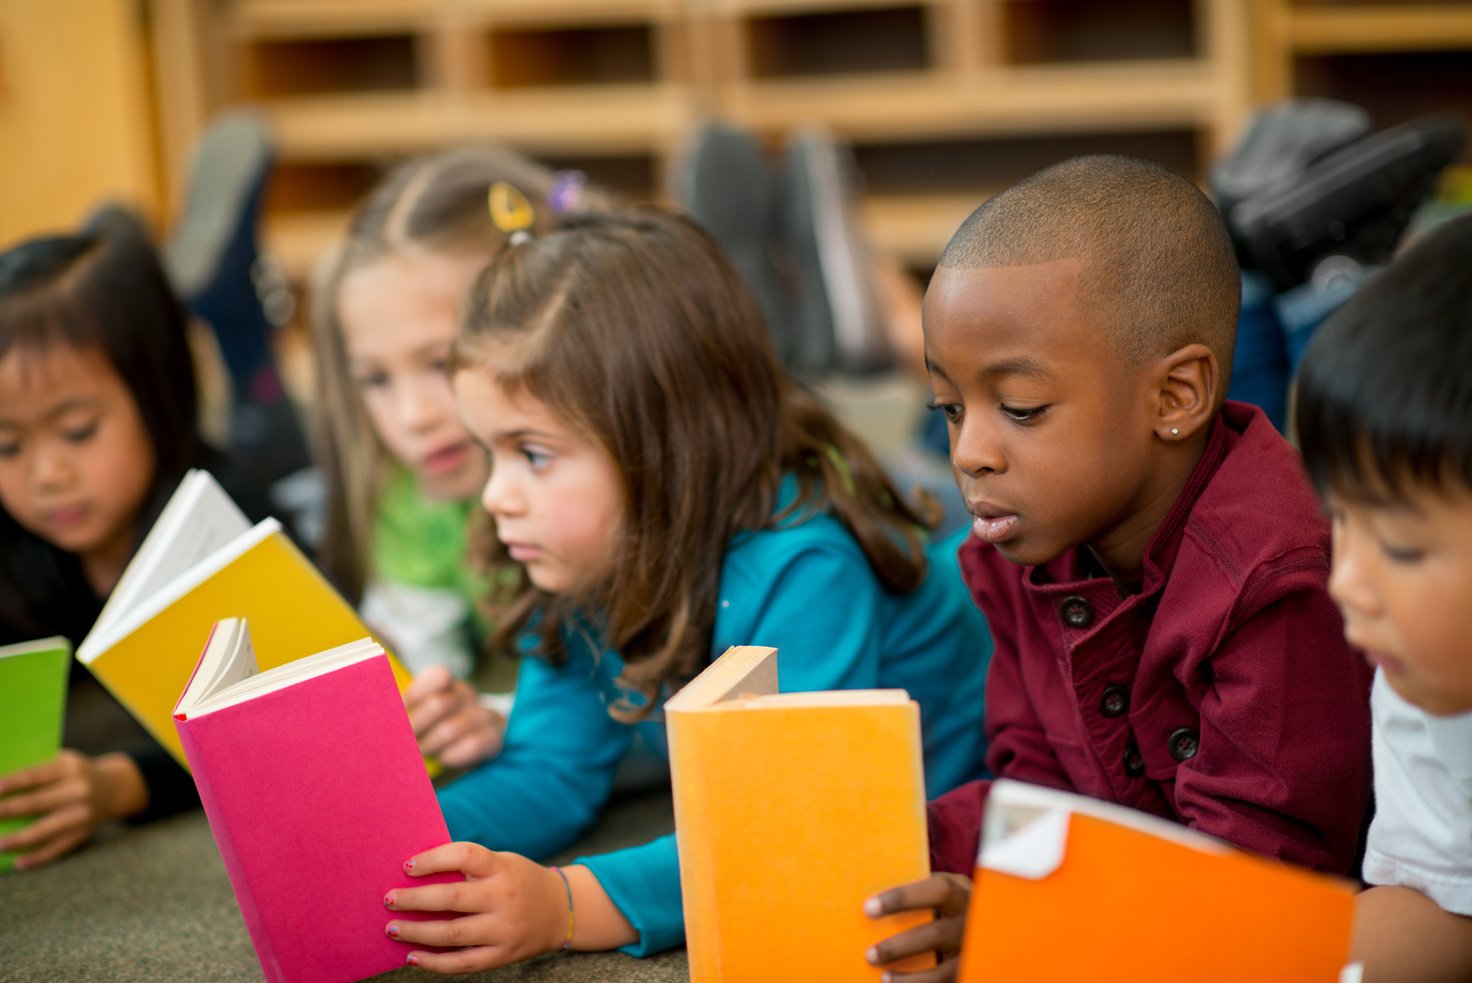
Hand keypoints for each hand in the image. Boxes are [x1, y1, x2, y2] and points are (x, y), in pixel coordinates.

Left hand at [0, 751, 146, 869]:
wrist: (112, 788)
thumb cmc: (72, 774)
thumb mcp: (62, 762)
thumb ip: (37, 770)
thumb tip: (0, 791)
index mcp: (69, 768)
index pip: (37, 775)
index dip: (14, 782)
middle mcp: (78, 791)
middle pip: (39, 802)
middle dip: (10, 810)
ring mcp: (81, 814)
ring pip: (47, 829)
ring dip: (20, 839)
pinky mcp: (82, 833)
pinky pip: (58, 848)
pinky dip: (38, 858)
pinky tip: (18, 863)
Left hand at [383, 842, 567, 972]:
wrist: (561, 911)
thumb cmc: (519, 880)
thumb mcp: (502, 862)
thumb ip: (468, 867)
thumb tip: (416, 874)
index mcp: (502, 868)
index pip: (465, 855)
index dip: (434, 858)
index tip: (408, 866)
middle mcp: (504, 898)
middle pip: (452, 898)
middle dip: (414, 900)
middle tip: (389, 899)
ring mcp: (504, 929)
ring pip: (452, 934)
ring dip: (417, 932)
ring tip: (392, 928)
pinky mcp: (503, 955)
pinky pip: (462, 963)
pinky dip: (434, 962)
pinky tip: (413, 956)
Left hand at [403, 666, 505, 768]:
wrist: (457, 752)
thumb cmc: (425, 731)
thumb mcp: (412, 715)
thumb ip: (399, 710)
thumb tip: (379, 712)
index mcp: (445, 683)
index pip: (440, 675)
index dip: (415, 694)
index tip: (396, 714)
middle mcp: (466, 695)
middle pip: (438, 705)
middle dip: (414, 728)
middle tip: (400, 743)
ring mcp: (482, 715)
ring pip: (450, 729)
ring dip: (429, 746)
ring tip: (418, 755)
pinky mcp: (494, 738)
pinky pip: (473, 745)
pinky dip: (452, 755)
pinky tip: (443, 758)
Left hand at [865, 872, 972, 982]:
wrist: (979, 927)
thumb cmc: (943, 904)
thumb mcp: (937, 893)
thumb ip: (914, 894)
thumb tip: (871, 900)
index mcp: (961, 893)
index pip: (937, 890)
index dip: (903, 898)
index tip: (869, 908)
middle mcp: (972, 922)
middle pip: (937, 934)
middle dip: (900, 946)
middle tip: (869, 954)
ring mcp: (973, 952)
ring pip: (943, 970)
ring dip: (910, 977)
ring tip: (883, 977)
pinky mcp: (968, 973)